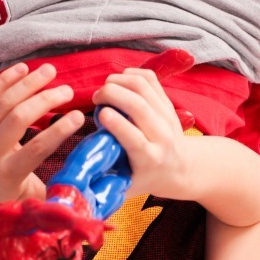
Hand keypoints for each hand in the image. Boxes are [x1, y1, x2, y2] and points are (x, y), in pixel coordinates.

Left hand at [0, 63, 83, 207]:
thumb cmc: (1, 187)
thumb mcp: (25, 195)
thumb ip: (49, 192)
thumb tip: (79, 191)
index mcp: (8, 173)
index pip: (36, 149)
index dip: (58, 131)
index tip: (78, 116)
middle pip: (18, 119)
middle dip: (45, 100)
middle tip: (67, 90)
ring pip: (4, 103)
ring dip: (28, 83)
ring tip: (50, 71)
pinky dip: (5, 80)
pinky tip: (23, 68)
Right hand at [91, 67, 189, 197]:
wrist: (180, 168)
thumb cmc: (146, 178)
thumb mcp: (126, 186)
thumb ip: (103, 180)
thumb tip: (78, 173)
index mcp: (150, 158)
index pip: (135, 138)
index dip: (117, 123)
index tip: (100, 113)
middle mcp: (161, 135)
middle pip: (138, 106)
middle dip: (112, 94)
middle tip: (95, 98)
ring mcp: (167, 115)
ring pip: (143, 87)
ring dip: (119, 81)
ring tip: (104, 89)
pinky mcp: (168, 102)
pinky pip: (149, 78)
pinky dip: (131, 74)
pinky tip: (118, 81)